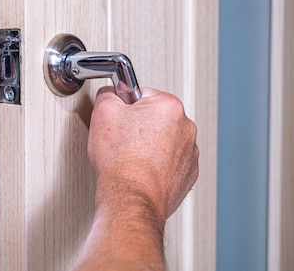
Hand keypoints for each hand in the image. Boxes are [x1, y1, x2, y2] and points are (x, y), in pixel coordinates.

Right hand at [74, 86, 197, 270]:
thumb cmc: (120, 161)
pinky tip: (141, 170)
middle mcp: (186, 127)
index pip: (142, 94)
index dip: (124, 107)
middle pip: (155, 117)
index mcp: (170, 106)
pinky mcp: (187, 174)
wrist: (131, 199)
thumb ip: (108, 95)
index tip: (118, 120)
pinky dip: (157, 164)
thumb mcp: (103, 113)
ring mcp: (189, 153)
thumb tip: (111, 95)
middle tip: (121, 140)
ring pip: (163, 139)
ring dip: (148, 145)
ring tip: (130, 157)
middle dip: (138, 125)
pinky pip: (169, 161)